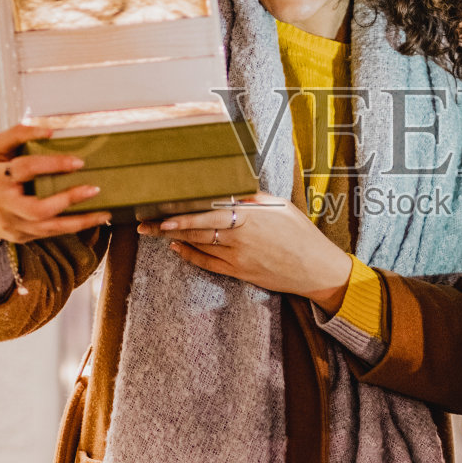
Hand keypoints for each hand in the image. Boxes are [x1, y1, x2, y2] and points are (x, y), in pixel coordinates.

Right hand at [0, 124, 111, 243]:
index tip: (77, 161)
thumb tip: (49, 128)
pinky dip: (76, 227)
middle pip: (37, 209)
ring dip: (80, 220)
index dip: (51, 164)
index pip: (24, 170)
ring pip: (49, 228)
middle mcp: (5, 206)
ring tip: (104, 211)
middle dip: (67, 199)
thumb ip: (17, 135)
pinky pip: (53, 234)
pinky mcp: (23, 237)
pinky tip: (96, 218)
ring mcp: (14, 225)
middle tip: (93, 188)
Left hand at [137, 193, 352, 310]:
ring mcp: (238, 257)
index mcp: (251, 216)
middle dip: (168, 227)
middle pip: (196, 230)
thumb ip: (252, 198)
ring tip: (155, 232)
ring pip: (199, 246)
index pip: (208, 213)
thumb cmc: (301, 234)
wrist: (316, 268)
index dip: (183, 213)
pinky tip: (177, 249)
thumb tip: (228, 190)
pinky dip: (190, 256)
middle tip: (145, 224)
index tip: (162, 210)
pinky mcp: (239, 273)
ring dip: (175, 239)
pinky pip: (208, 264)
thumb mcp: (280, 206)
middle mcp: (240, 237)